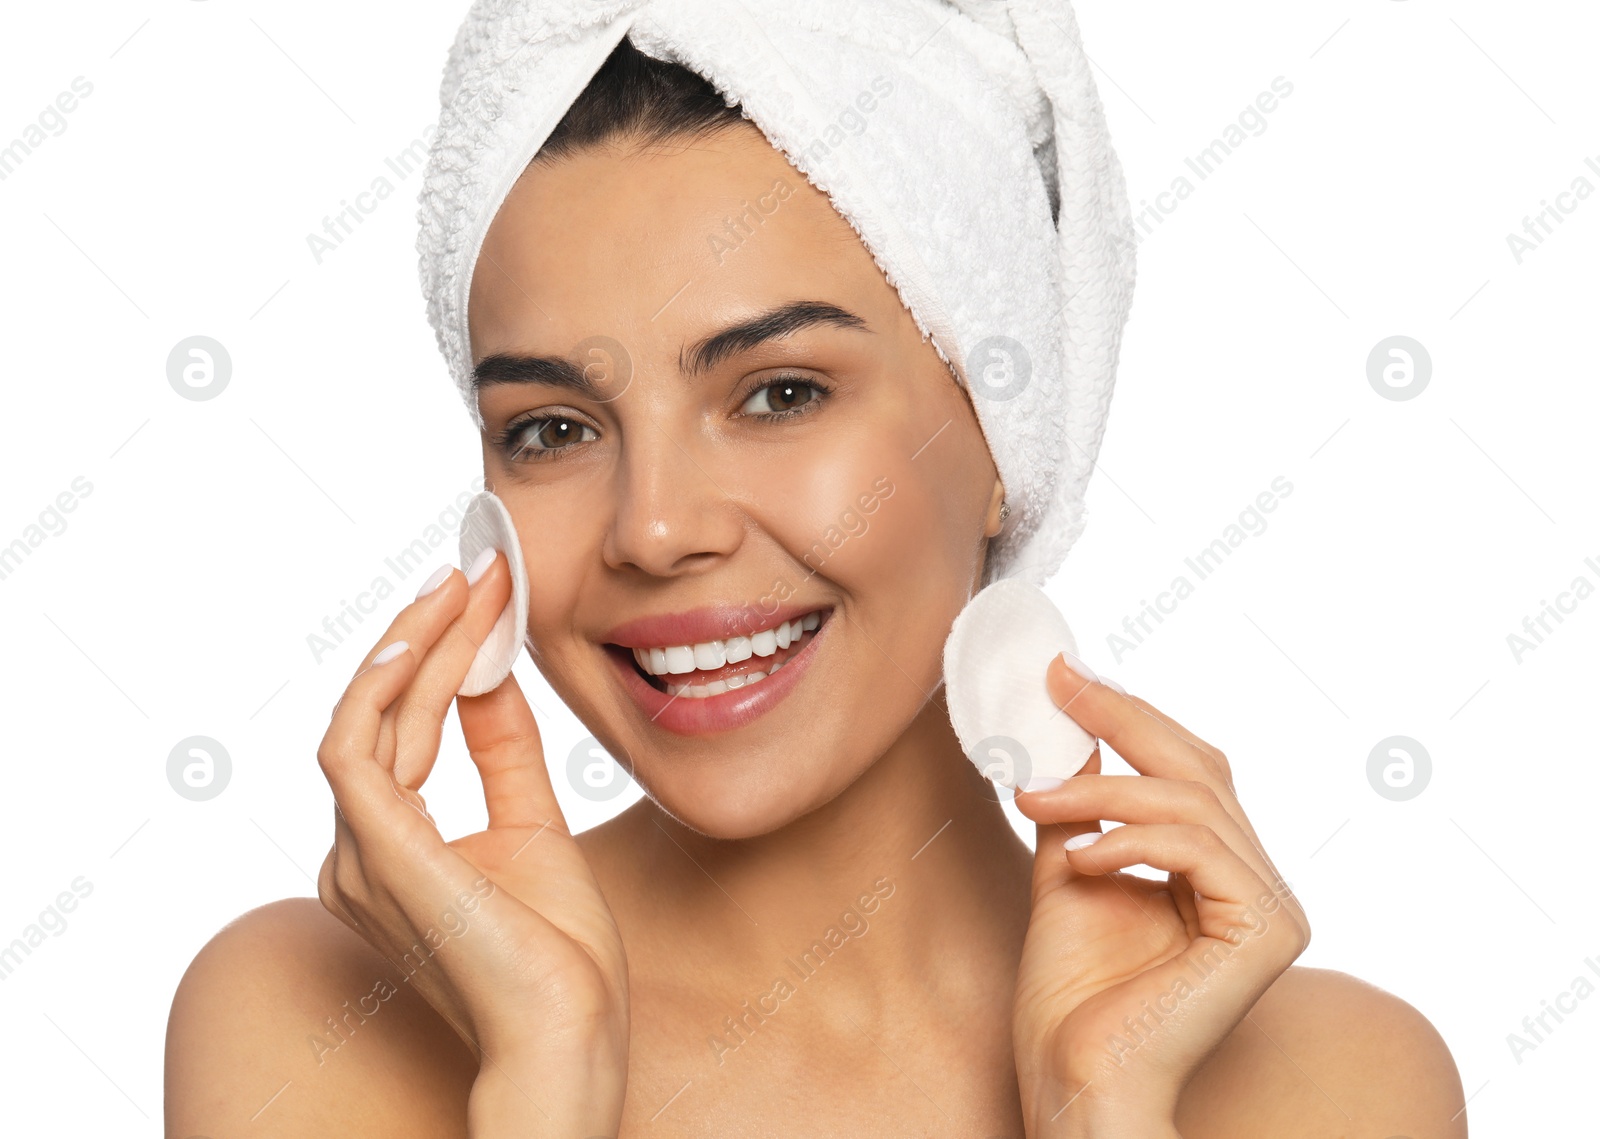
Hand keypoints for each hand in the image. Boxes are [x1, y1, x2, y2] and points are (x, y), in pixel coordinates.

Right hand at [314, 552, 628, 1135]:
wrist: (568, 1031)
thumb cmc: (555, 954)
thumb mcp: (533, 825)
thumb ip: (504, 752)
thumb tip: (492, 673)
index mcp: (390, 852)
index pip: (403, 729)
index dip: (439, 657)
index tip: (482, 597)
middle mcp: (358, 853)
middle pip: (383, 713)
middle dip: (429, 634)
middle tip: (476, 570)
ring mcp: (359, 855)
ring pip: (370, 716)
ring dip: (417, 643)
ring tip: (464, 586)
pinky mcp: (376, 852)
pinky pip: (357, 746)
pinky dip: (388, 683)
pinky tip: (427, 636)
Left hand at [1010, 657, 1309, 1136]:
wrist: (1073, 1076)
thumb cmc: (1070, 994)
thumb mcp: (1071, 869)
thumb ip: (1084, 806)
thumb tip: (1076, 727)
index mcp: (1223, 872)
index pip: (1189, 770)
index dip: (1131, 715)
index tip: (1065, 674)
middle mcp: (1260, 886)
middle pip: (1202, 769)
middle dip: (1123, 720)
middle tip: (1056, 687)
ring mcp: (1273, 910)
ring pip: (1193, 803)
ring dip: (1103, 790)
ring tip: (1036, 799)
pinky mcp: (1268, 933)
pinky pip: (1201, 849)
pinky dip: (1132, 839)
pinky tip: (1080, 855)